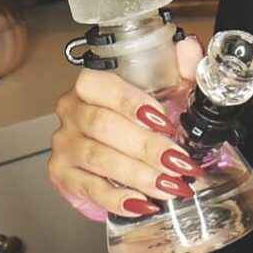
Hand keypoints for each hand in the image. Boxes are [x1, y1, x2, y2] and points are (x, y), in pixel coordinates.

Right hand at [47, 35, 205, 220]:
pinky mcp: (63, 175)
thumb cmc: (141, 122)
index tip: (163, 120)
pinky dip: (118, 198)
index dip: (131, 102)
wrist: (118, 159)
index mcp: (90, 87)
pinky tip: (142, 203)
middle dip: (146, 146)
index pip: (101, 86)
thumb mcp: (165, 93)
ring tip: (168, 186)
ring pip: (97, 157)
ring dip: (137, 174)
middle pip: (103, 126)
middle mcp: (72, 112)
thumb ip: (180, 69)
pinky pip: (90, 187)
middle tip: (178, 163)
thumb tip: (190, 48)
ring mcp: (64, 145)